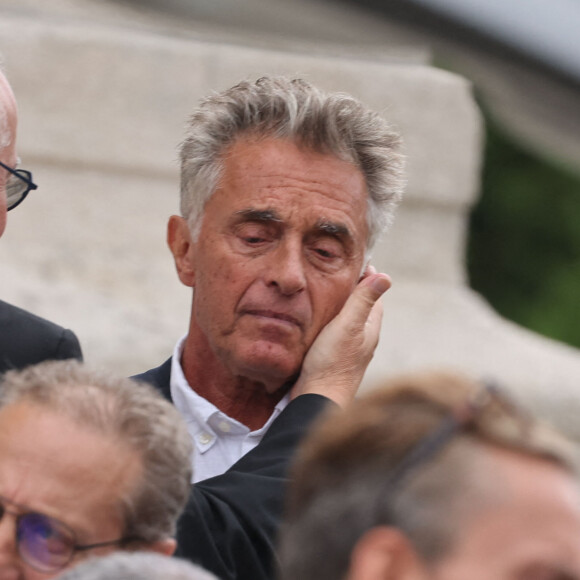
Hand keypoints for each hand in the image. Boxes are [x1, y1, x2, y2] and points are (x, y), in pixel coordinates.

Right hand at [290, 269, 390, 406]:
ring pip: (347, 319)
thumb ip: (363, 302)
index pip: (373, 295)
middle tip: (336, 269)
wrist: (317, 400)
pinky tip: (316, 317)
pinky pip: (334, 331)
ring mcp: (348, 348)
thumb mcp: (348, 326)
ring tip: (324, 287)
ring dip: (339, 304)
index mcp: (370, 328)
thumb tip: (386, 277)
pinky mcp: (333, 357)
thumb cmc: (333, 363)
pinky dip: (329, 319)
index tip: (354, 259)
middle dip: (353, 288)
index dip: (367, 276)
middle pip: (361, 306)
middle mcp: (362, 338)